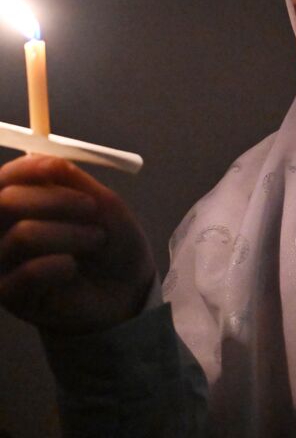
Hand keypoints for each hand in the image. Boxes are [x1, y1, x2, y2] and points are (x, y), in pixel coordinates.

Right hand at [0, 155, 155, 334]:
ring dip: (71, 234)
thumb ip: (72, 180)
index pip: (3, 180)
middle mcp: (3, 231)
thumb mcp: (101, 203)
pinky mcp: (11, 296)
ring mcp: (3, 264)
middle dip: (55, 199)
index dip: (28, 169)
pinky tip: (73, 270)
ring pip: (22, 236)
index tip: (59, 167)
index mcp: (22, 204)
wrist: (127, 288)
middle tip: (91, 208)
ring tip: (96, 241)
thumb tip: (47, 155)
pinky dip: (61, 265)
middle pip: (4, 202)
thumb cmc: (111, 241)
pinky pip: (28, 273)